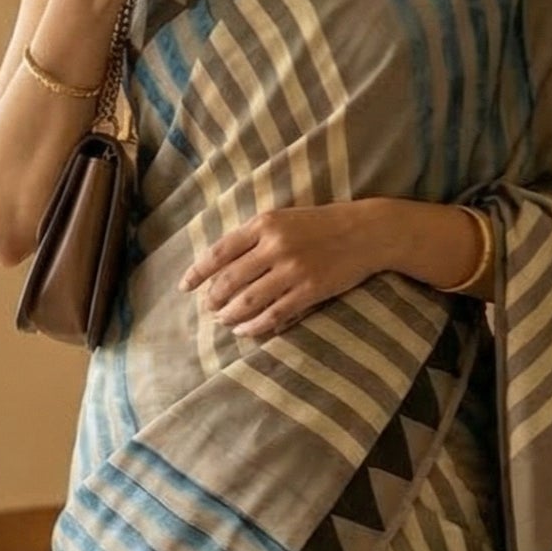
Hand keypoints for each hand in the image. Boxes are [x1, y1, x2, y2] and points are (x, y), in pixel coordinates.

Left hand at [179, 204, 375, 337]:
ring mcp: (293, 269)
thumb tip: (221, 264)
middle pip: (230, 280)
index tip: (185, 287)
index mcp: (265, 224)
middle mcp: (276, 245)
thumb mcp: (284, 219)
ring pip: (248, 300)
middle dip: (213, 299)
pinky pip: (273, 314)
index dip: (198, 272)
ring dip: (230, 316)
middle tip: (208, 309)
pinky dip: (255, 326)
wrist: (366, 232)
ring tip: (223, 321)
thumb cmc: (321, 225)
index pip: (220, 251)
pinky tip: (245, 331)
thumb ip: (254, 237)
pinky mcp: (310, 290)